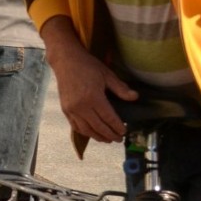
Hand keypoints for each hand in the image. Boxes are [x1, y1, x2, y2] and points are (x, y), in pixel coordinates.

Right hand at [42, 18, 137, 141]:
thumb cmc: (88, 66)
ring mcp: (72, 109)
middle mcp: (81, 106)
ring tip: (107, 139)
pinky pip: (76, 126)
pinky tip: (93, 133)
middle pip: (98, 127)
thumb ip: (120, 88)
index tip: (124, 132)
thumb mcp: (107, 74)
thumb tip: (135, 97)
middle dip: (110, 135)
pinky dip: (85, 132)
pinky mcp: (65, 110)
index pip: (108, 117)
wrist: (66, 61)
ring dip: (98, 137)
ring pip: (86, 130)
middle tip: (119, 139)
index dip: (117, 127)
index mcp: (93, 97)